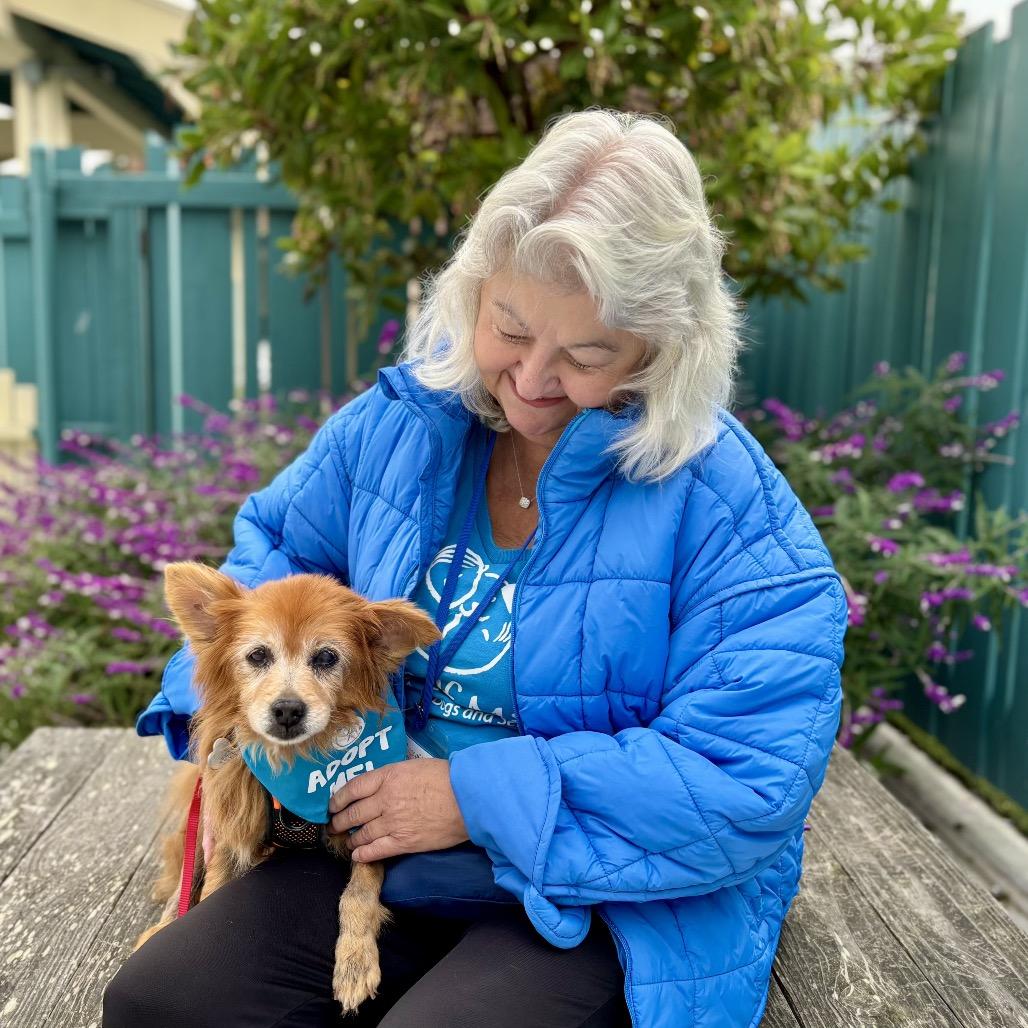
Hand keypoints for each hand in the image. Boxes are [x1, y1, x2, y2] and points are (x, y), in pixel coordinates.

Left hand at [327, 758, 469, 861]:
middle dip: (340, 821)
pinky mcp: (403, 842)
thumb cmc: (446, 777)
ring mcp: (392, 822)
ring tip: (348, 840)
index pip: (353, 788)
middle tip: (335, 826)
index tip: (333, 805)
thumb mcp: (415, 767)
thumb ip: (395, 777)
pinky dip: (362, 853)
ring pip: (362, 833)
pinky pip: (375, 850)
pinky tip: (357, 854)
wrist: (467, 797)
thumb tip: (385, 785)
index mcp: (387, 777)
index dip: (338, 799)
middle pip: (352, 813)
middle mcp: (384, 799)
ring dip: (351, 838)